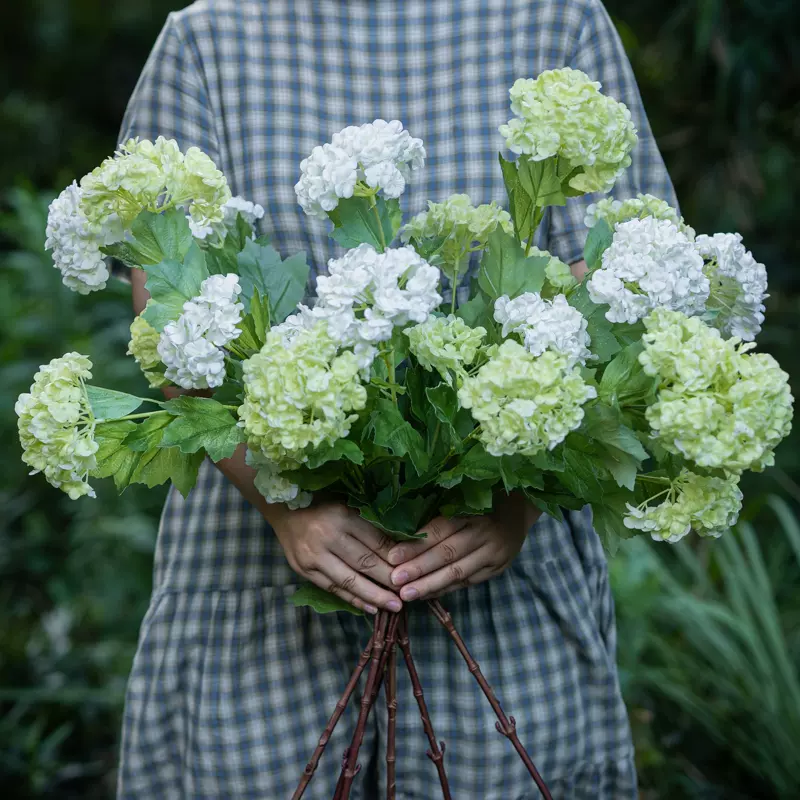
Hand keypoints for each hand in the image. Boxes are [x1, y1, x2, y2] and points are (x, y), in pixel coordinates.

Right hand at [271, 502, 402, 614]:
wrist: (284, 511)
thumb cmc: (322, 506)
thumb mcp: (348, 507)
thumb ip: (369, 525)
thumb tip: (400, 547)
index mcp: (342, 515)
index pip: (375, 541)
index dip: (395, 558)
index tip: (412, 570)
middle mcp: (327, 536)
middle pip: (365, 562)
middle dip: (389, 580)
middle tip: (409, 593)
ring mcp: (313, 556)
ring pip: (349, 580)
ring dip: (374, 595)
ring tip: (394, 606)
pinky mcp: (304, 570)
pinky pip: (332, 589)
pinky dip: (353, 599)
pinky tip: (370, 607)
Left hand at [386, 498, 539, 601]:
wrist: (518, 512)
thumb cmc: (481, 503)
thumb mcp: (462, 500)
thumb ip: (438, 516)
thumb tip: (400, 532)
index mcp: (471, 511)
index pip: (440, 530)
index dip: (416, 544)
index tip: (392, 556)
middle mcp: (483, 533)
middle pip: (447, 553)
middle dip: (419, 569)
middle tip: (395, 580)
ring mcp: (493, 553)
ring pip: (458, 572)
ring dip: (430, 585)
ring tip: (407, 594)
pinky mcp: (497, 569)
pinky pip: (467, 582)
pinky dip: (445, 589)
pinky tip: (426, 595)